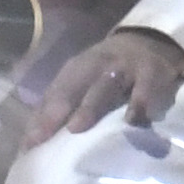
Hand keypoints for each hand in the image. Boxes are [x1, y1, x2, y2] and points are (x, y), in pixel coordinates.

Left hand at [29, 25, 183, 133]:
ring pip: (104, 87)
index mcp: (77, 69)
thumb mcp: (83, 81)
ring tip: (78, 128)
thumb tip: (33, 140)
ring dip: (90, 107)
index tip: (30, 143)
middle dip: (60, 109)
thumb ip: (60, 106)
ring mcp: (124, 68)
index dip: (42, 117)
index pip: (56, 94)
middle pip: (75, 87)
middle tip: (46, 135)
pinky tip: (133, 121)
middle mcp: (97, 66)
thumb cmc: (108, 71)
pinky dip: (139, 104)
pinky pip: (144, 89)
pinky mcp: (152, 73)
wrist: (149, 41)